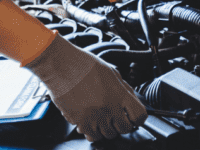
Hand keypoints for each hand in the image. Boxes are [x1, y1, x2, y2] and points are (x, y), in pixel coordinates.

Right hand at [23, 34, 147, 141]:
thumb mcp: (111, 71)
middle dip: (122, 124)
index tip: (133, 116)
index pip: (139, 116)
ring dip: (107, 128)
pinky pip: (91, 136)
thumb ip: (123, 88)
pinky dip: (93, 131)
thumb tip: (131, 100)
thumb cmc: (83, 64)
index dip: (138, 117)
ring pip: (108, 135)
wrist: (60, 65)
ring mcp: (94, 117)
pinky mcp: (79, 121)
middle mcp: (108, 108)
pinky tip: (91, 121)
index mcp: (118, 94)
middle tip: (116, 117)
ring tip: (101, 117)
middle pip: (124, 129)